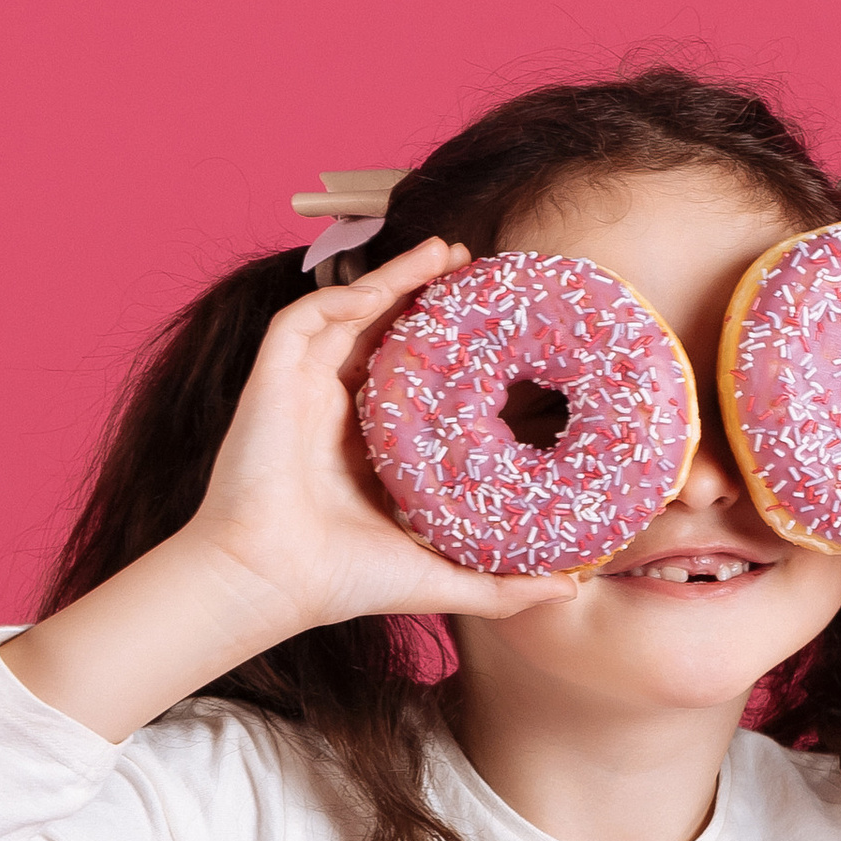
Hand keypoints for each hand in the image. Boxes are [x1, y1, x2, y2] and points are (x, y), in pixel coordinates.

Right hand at [185, 235, 580, 635]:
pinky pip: (304, 320)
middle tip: (473, 266)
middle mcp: (336, 409)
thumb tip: (569, 589)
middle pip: (384, 332)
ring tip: (443, 251)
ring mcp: (302, 390)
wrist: (270, 583)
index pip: (414, 376)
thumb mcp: (440, 576)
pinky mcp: (272, 380)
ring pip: (349, 313)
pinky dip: (342, 296)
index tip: (498, 323)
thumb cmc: (342, 583)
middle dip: (426, 294)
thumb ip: (501, 584)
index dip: (451, 346)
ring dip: (393, 278)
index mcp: (370, 445)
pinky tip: (383, 286)